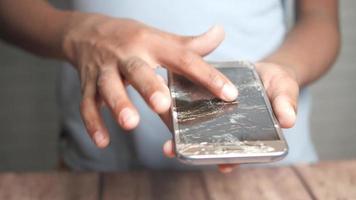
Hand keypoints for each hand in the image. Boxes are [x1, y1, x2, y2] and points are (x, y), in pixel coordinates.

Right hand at [62, 13, 237, 147]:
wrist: (87, 32)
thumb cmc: (130, 38)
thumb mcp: (159, 37)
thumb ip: (189, 43)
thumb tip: (220, 33)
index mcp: (152, 44)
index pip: (184, 58)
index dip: (207, 75)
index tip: (228, 94)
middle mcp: (128, 56)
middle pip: (138, 70)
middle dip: (149, 87)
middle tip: (162, 104)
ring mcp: (105, 70)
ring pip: (109, 86)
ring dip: (119, 104)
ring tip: (131, 123)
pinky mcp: (88, 84)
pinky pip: (87, 103)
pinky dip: (92, 122)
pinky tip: (103, 141)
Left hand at [162, 62, 298, 172]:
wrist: (265, 69)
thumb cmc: (277, 85)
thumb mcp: (285, 90)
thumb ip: (286, 103)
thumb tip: (288, 121)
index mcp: (246, 135)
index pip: (236, 152)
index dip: (229, 160)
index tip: (222, 165)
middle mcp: (224, 128)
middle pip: (206, 142)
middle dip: (189, 148)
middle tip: (171, 149)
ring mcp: (211, 114)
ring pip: (191, 125)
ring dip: (174, 126)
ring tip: (156, 118)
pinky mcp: (201, 96)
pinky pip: (187, 101)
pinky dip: (173, 100)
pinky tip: (161, 93)